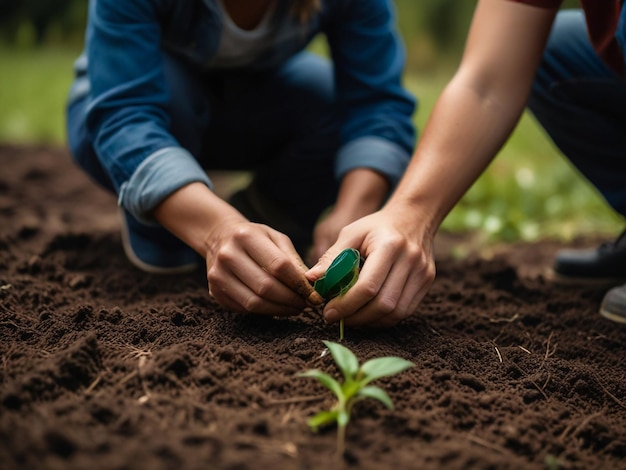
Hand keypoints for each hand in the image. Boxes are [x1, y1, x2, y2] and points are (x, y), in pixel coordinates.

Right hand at [205, 219, 323, 315]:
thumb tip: (310, 285)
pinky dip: (265, 311)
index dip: (299, 284)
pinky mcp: (215, 291)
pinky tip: (277, 307)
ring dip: (279, 309)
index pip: (279, 265)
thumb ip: (293, 260)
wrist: (220, 238)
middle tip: (305, 304)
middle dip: (291, 300)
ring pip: (254, 302)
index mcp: (246, 236)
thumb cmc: (255, 238)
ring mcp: (218, 275)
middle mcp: (228, 255)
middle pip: (266, 287)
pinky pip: (244, 309)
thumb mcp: (276, 238)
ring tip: (294, 308)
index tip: (314, 294)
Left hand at [306, 205, 434, 326]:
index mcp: (390, 246)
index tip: (328, 312)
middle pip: (383, 304)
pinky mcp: (426, 282)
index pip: (368, 286)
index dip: (346, 305)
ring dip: (369, 321)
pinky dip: (384, 319)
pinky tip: (367, 314)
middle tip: (336, 318)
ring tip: (350, 317)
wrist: (413, 217)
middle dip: (356, 317)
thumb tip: (310, 279)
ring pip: (396, 313)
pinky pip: (405, 311)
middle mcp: (411, 260)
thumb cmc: (376, 226)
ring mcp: (422, 273)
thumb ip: (331, 257)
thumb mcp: (351, 233)